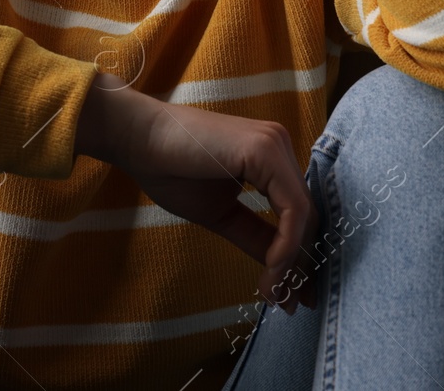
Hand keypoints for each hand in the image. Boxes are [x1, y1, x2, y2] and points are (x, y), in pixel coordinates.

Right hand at [79, 77, 318, 311]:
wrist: (135, 139)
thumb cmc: (168, 170)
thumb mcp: (220, 214)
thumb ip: (255, 236)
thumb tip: (283, 270)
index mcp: (269, 157)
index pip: (298, 212)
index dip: (299, 256)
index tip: (290, 295)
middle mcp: (279, 145)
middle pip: (307, 214)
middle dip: (301, 264)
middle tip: (290, 303)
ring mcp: (274, 145)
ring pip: (304, 215)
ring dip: (292, 261)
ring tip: (275, 294)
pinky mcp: (265, 150)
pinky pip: (292, 208)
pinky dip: (286, 244)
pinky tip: (271, 268)